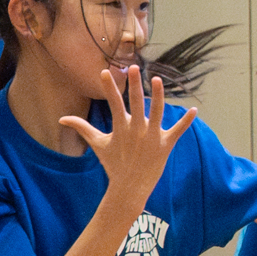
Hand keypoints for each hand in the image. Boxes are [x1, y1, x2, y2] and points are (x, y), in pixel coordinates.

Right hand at [59, 65, 197, 208]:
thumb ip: (82, 128)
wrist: (129, 187)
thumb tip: (61, 119)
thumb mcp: (97, 144)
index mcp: (120, 128)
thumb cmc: (113, 164)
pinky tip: (194, 110)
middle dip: (134, 85)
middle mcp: (136, 130)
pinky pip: (178, 131)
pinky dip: (186, 121)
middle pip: (135, 103)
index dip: (109, 88)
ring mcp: (151, 137)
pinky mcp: (165, 145)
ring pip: (157, 112)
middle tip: (133, 68)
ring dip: (158, 96)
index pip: (113, 103)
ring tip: (156, 80)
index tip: (105, 72)